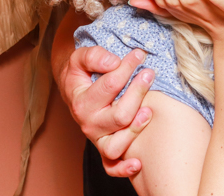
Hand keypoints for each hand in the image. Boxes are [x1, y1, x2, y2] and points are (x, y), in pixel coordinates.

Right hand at [61, 44, 155, 177]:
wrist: (74, 91)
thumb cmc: (81, 74)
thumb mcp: (80, 58)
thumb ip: (94, 56)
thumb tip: (113, 62)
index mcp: (82, 102)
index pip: (110, 85)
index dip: (127, 68)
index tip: (139, 55)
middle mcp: (89, 124)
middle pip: (119, 115)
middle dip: (138, 93)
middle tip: (149, 73)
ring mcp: (98, 138)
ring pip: (117, 144)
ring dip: (135, 129)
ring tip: (149, 111)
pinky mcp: (105, 149)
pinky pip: (111, 166)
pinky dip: (123, 169)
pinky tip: (138, 162)